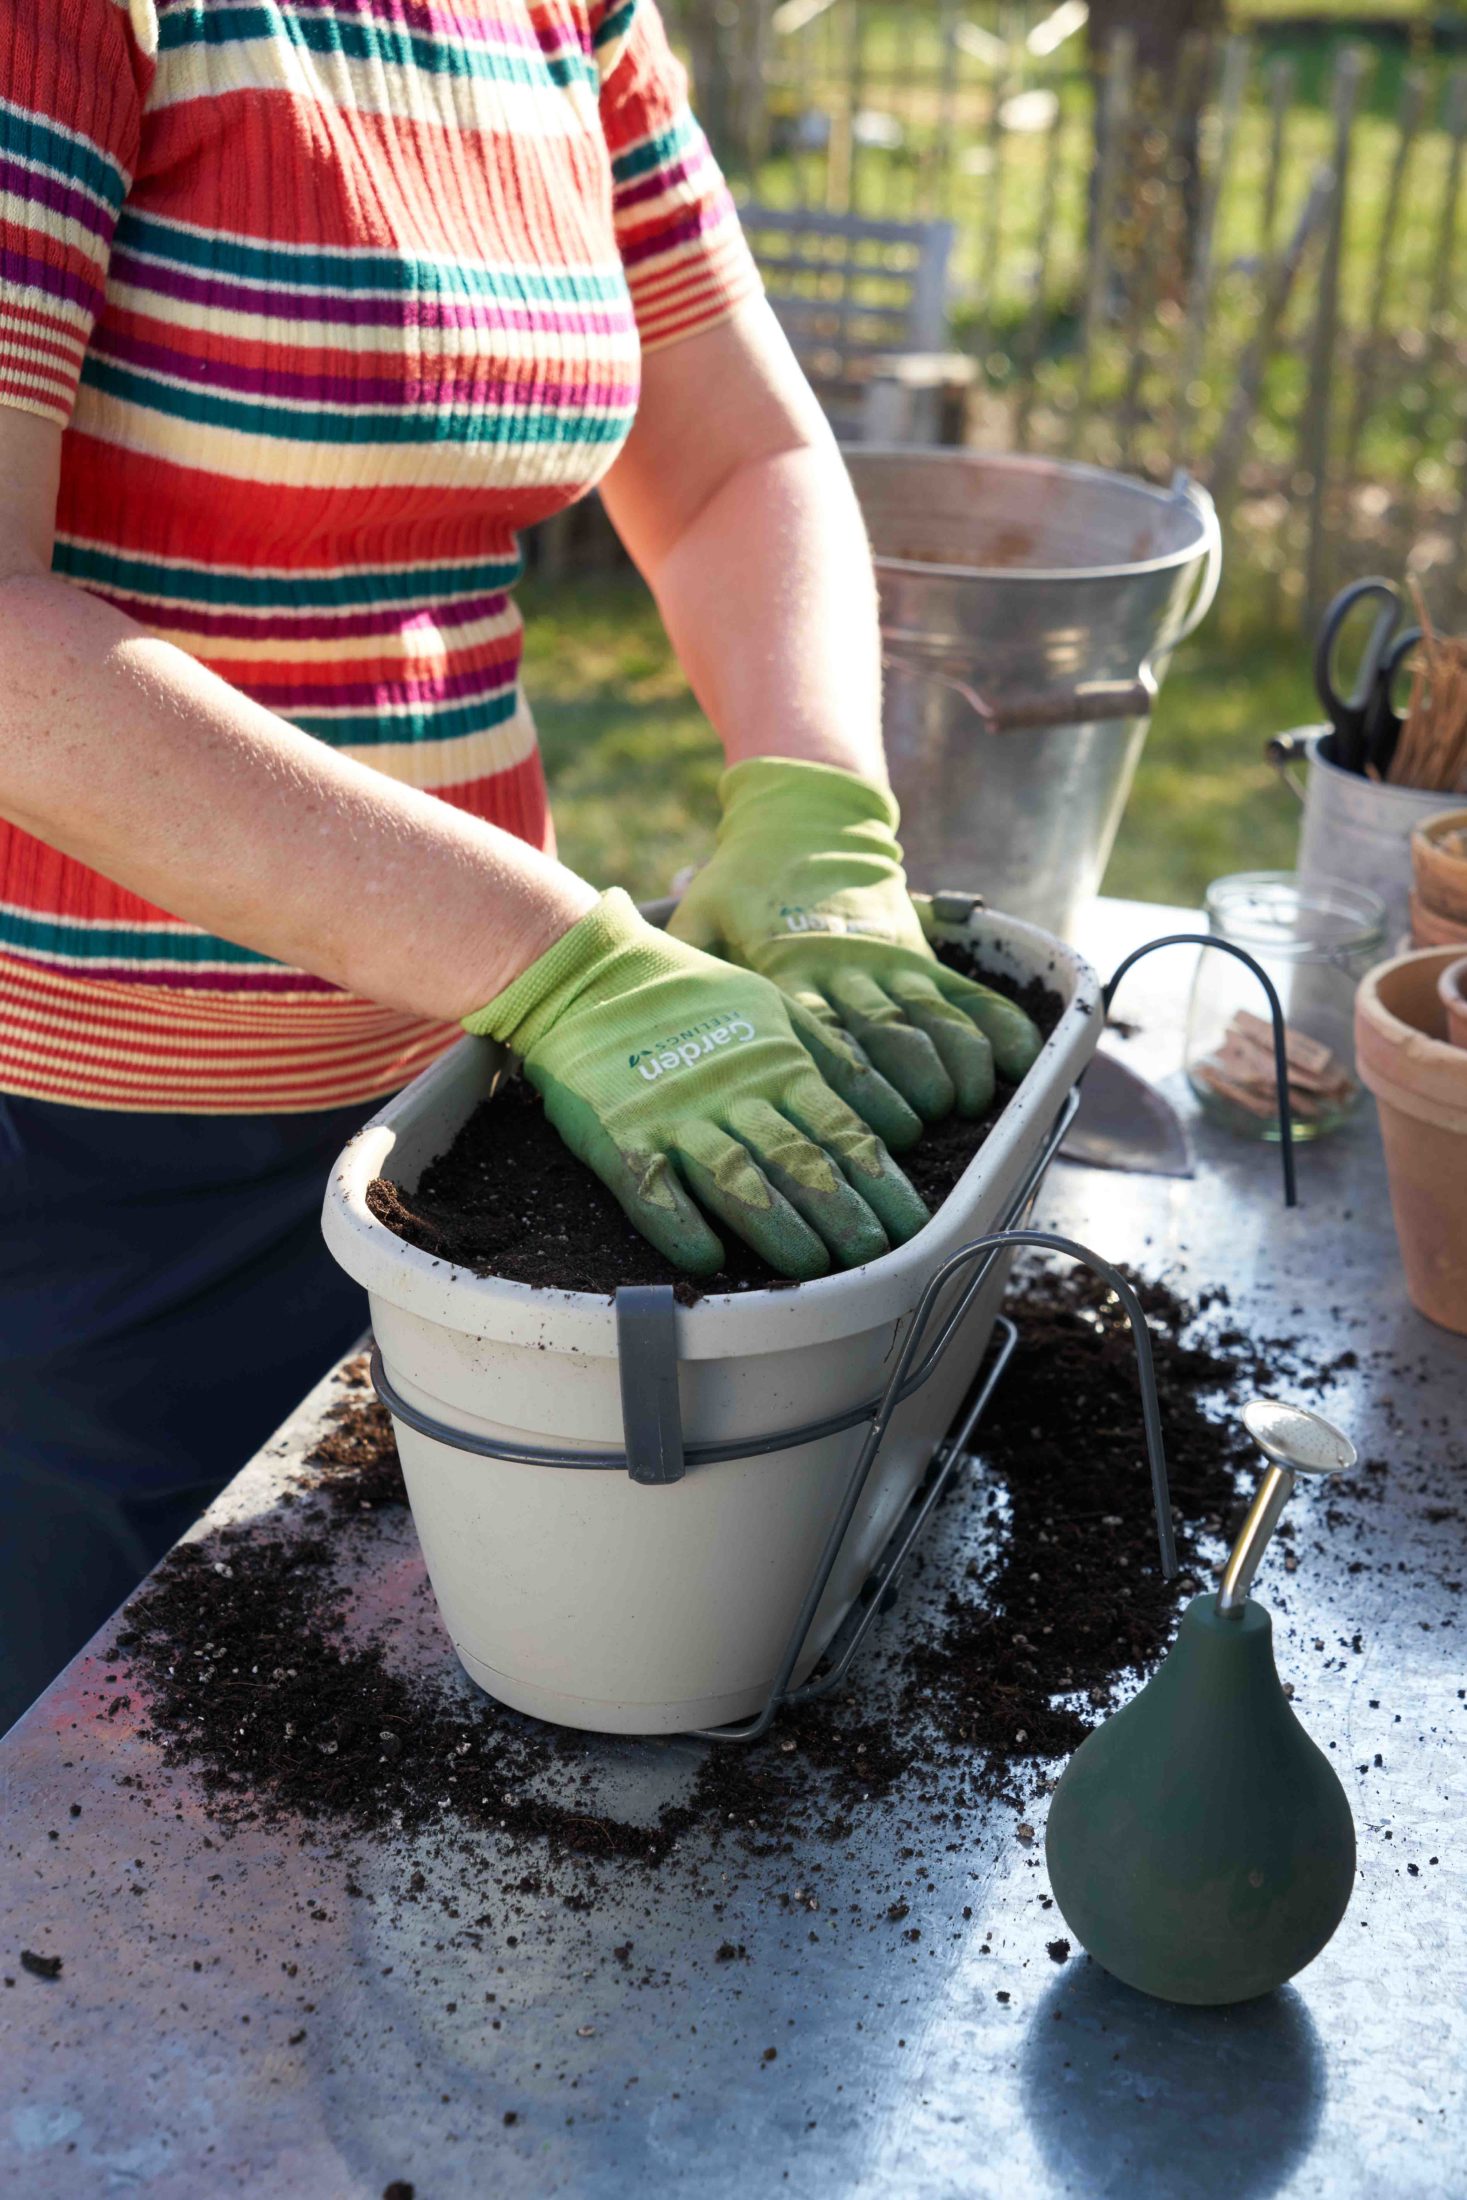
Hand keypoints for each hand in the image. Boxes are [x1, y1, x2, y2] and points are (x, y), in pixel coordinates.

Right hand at [464, 890, 928, 1279]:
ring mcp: (676, 1118)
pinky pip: (651, 1186)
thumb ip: (827, 1056)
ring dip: (776, 1224)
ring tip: (810, 1263)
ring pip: (736, 1178)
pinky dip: (678, 1222)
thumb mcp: (772, 1009)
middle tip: (873, 1253)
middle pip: (797, 1161)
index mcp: (777, 1069)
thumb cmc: (688, 995)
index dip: (877, 1181)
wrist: (590, 974)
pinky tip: (706, 1257)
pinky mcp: (621, 1135)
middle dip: (840, 1210)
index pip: (841, 1132)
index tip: (907, 1224)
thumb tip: (889, 1114)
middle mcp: (734, 1097)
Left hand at [667, 759, 1042, 1123]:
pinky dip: (996, 1022)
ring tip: (973, 1101)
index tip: (867, 1125)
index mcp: (789, 964)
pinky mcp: (917, 950)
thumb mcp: (700, 914)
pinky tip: (1021, 1058)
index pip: (824, 1032)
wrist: (805, 814)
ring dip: (959, 1058)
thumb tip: (648, 1027)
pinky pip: (963, 990)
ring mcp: (888, 957)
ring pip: (932, 1014)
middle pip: (887, 1031)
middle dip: (913, 1083)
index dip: (851, 1082)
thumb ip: (688, 969)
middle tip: (927, 1126)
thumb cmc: (740, 878)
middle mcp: (845, 965)